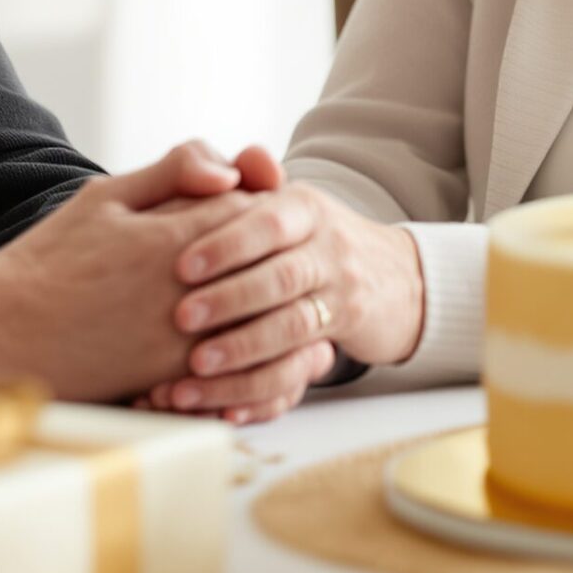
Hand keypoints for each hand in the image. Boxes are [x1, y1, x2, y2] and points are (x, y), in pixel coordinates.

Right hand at [0, 142, 262, 401]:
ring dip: (260, 304)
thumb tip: (229, 170)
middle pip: (265, 265)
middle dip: (265, 254)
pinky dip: (244, 350)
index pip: (253, 211)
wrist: (1, 334)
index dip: (255, 205)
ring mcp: (186, 341)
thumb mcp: (105, 197)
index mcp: (176, 237)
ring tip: (248, 294)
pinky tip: (234, 339)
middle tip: (257, 249)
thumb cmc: (49, 260)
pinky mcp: (175, 381)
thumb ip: (172, 172)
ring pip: (259, 318)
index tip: (242, 205)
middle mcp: (191, 291)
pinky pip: (236, 366)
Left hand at [159, 165, 426, 418]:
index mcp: (301, 206)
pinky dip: (263, 387)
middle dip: (229, 298)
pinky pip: (304, 365)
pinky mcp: (343, 337)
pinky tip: (228, 403)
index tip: (180, 265)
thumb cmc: (306, 237)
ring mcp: (340, 292)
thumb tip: (206, 168)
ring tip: (196, 365)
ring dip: (243, 348)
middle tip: (180, 318)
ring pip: (293, 324)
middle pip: (280, 276)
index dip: (225, 244)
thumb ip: (240, 179)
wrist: (392, 275)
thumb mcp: (283, 200)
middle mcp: (326, 246)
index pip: (266, 221)